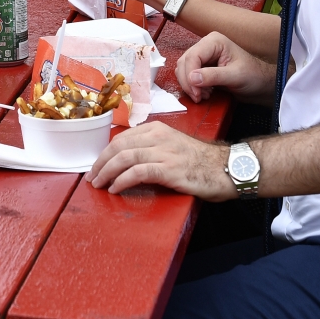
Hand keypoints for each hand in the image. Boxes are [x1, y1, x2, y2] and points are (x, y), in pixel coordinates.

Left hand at [84, 121, 234, 199]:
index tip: (97, 166)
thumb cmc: (200, 161)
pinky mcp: (169, 169)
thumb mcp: (172, 146)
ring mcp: (164, 152)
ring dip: (107, 172)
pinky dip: (122, 180)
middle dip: (101, 163)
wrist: (227, 168)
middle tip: (92, 177)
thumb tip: (126, 160)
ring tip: (99, 185)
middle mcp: (158, 137)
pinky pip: (138, 172)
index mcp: (157, 129)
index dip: (105, 152)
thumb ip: (151, 148)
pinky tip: (116, 189)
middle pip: (119, 146)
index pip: (122, 138)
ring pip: (125, 157)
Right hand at [176, 31, 275, 104]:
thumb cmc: (253, 76)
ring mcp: (203, 56)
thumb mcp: (235, 76)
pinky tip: (204, 93)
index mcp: (214, 42)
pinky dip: (192, 86)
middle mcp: (206, 46)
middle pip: (184, 62)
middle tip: (198, 96)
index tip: (196, 91)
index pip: (192, 56)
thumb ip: (213, 76)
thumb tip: (192, 78)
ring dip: (189, 85)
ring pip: (183, 69)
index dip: (190, 75)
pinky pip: (188, 75)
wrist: (259, 83)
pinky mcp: (202, 67)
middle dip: (188, 82)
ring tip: (203, 95)